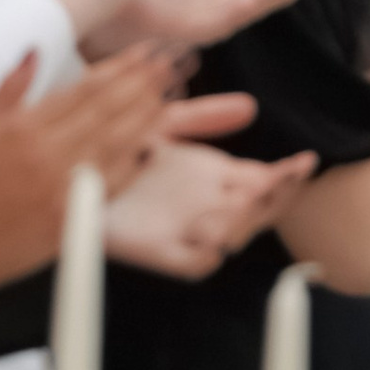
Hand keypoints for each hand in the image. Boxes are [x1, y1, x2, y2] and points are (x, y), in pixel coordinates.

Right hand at [0, 46, 173, 312]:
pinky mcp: (71, 217)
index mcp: (24, 128)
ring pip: (115, 144)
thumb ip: (8, 89)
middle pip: (106, 112)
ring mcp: (61, 186)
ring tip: (168, 96)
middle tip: (168, 66)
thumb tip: (33, 51)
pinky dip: (133, 164)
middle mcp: (46, 154)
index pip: (83, 90)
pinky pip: (111, 184)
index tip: (142, 54)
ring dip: (145, 118)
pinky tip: (150, 146)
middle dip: (141, 85)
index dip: (118, 69)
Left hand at [104, 121, 318, 280]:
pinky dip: (207, 251)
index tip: (303, 161)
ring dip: (244, 221)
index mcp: (215, 177)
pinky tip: (207, 229)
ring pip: (234, 236)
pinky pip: (195, 263)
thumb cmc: (114, 149)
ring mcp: (187, 230)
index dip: (287, 175)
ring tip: (245, 198)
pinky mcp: (159, 251)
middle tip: (276, 180)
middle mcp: (208, 205)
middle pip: (259, 210)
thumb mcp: (163, 125)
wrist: (66, 174)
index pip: (265, 180)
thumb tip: (250, 106)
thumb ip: (203, 118)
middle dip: (276, 198)